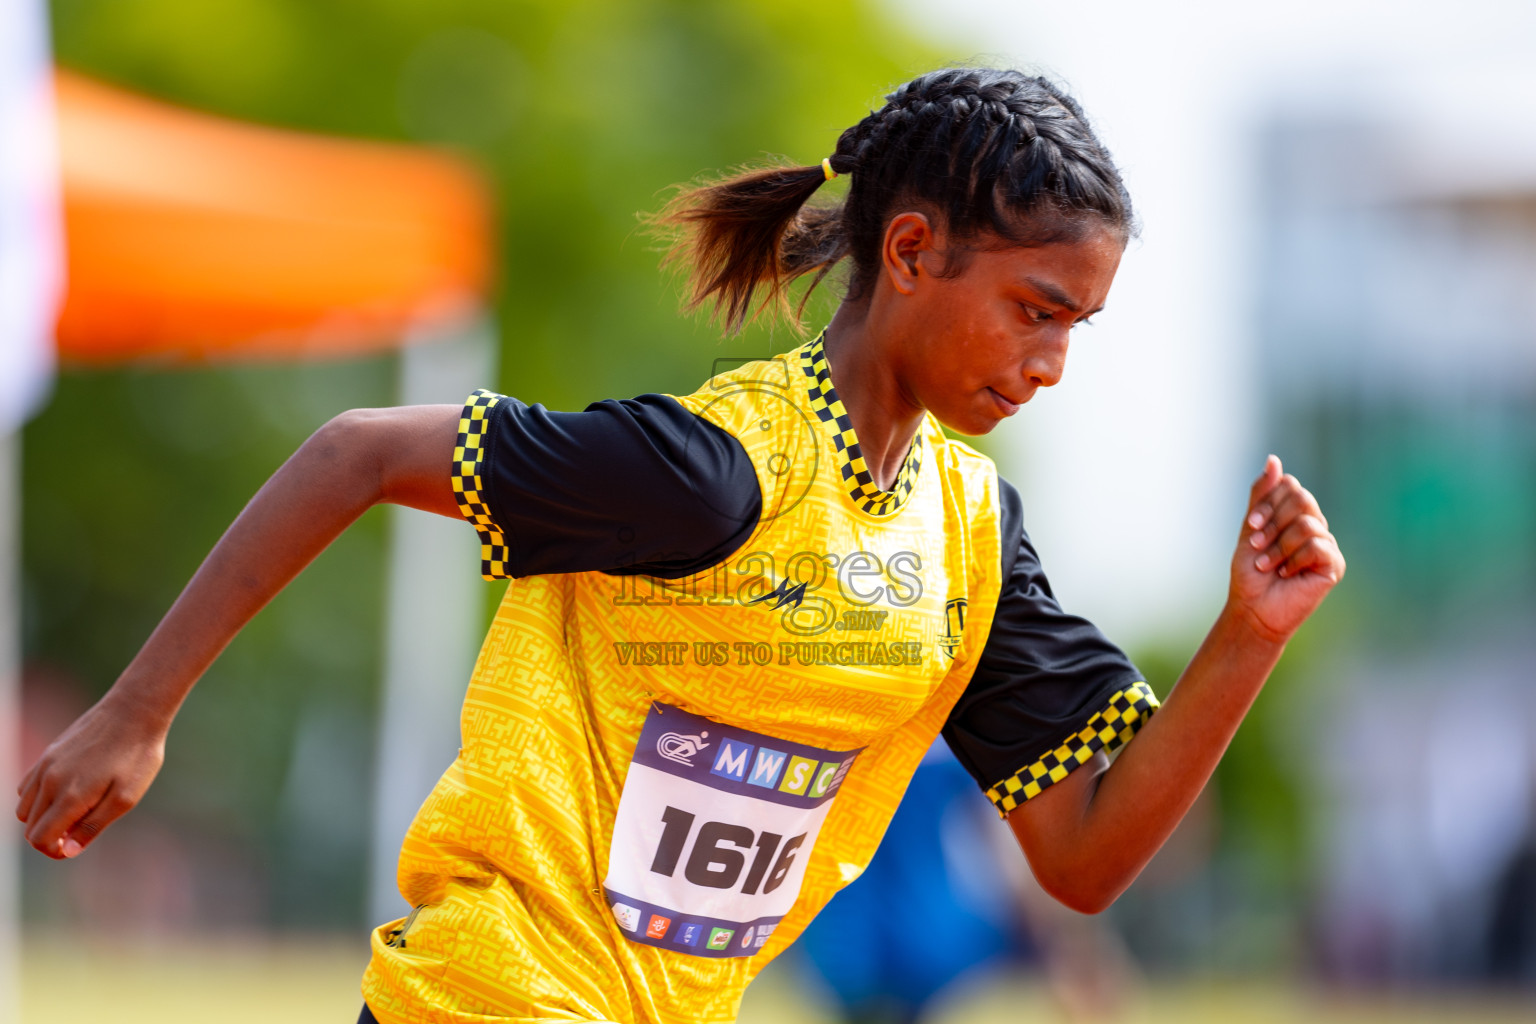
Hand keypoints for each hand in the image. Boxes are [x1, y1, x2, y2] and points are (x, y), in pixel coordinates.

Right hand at [14, 692, 166, 858]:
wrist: (134, 711)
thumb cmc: (136, 756)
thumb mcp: (126, 797)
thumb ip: (93, 825)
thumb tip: (67, 850)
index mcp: (69, 796)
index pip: (39, 840)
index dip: (54, 851)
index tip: (75, 846)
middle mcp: (49, 781)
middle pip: (30, 827)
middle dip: (49, 837)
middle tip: (80, 829)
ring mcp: (45, 765)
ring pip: (24, 808)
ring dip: (42, 818)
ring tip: (75, 811)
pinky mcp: (48, 753)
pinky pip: (27, 786)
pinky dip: (38, 798)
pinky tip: (66, 792)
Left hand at [1229, 455, 1345, 643]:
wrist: (1253, 609)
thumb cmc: (1250, 573)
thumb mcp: (1251, 528)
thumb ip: (1262, 495)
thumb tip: (1274, 459)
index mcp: (1295, 515)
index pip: (1291, 486)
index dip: (1269, 502)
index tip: (1252, 525)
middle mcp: (1315, 526)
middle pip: (1301, 499)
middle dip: (1273, 522)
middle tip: (1256, 546)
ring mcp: (1327, 545)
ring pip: (1306, 523)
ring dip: (1278, 546)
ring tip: (1266, 565)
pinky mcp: (1335, 564)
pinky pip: (1316, 546)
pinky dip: (1292, 559)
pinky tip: (1285, 574)